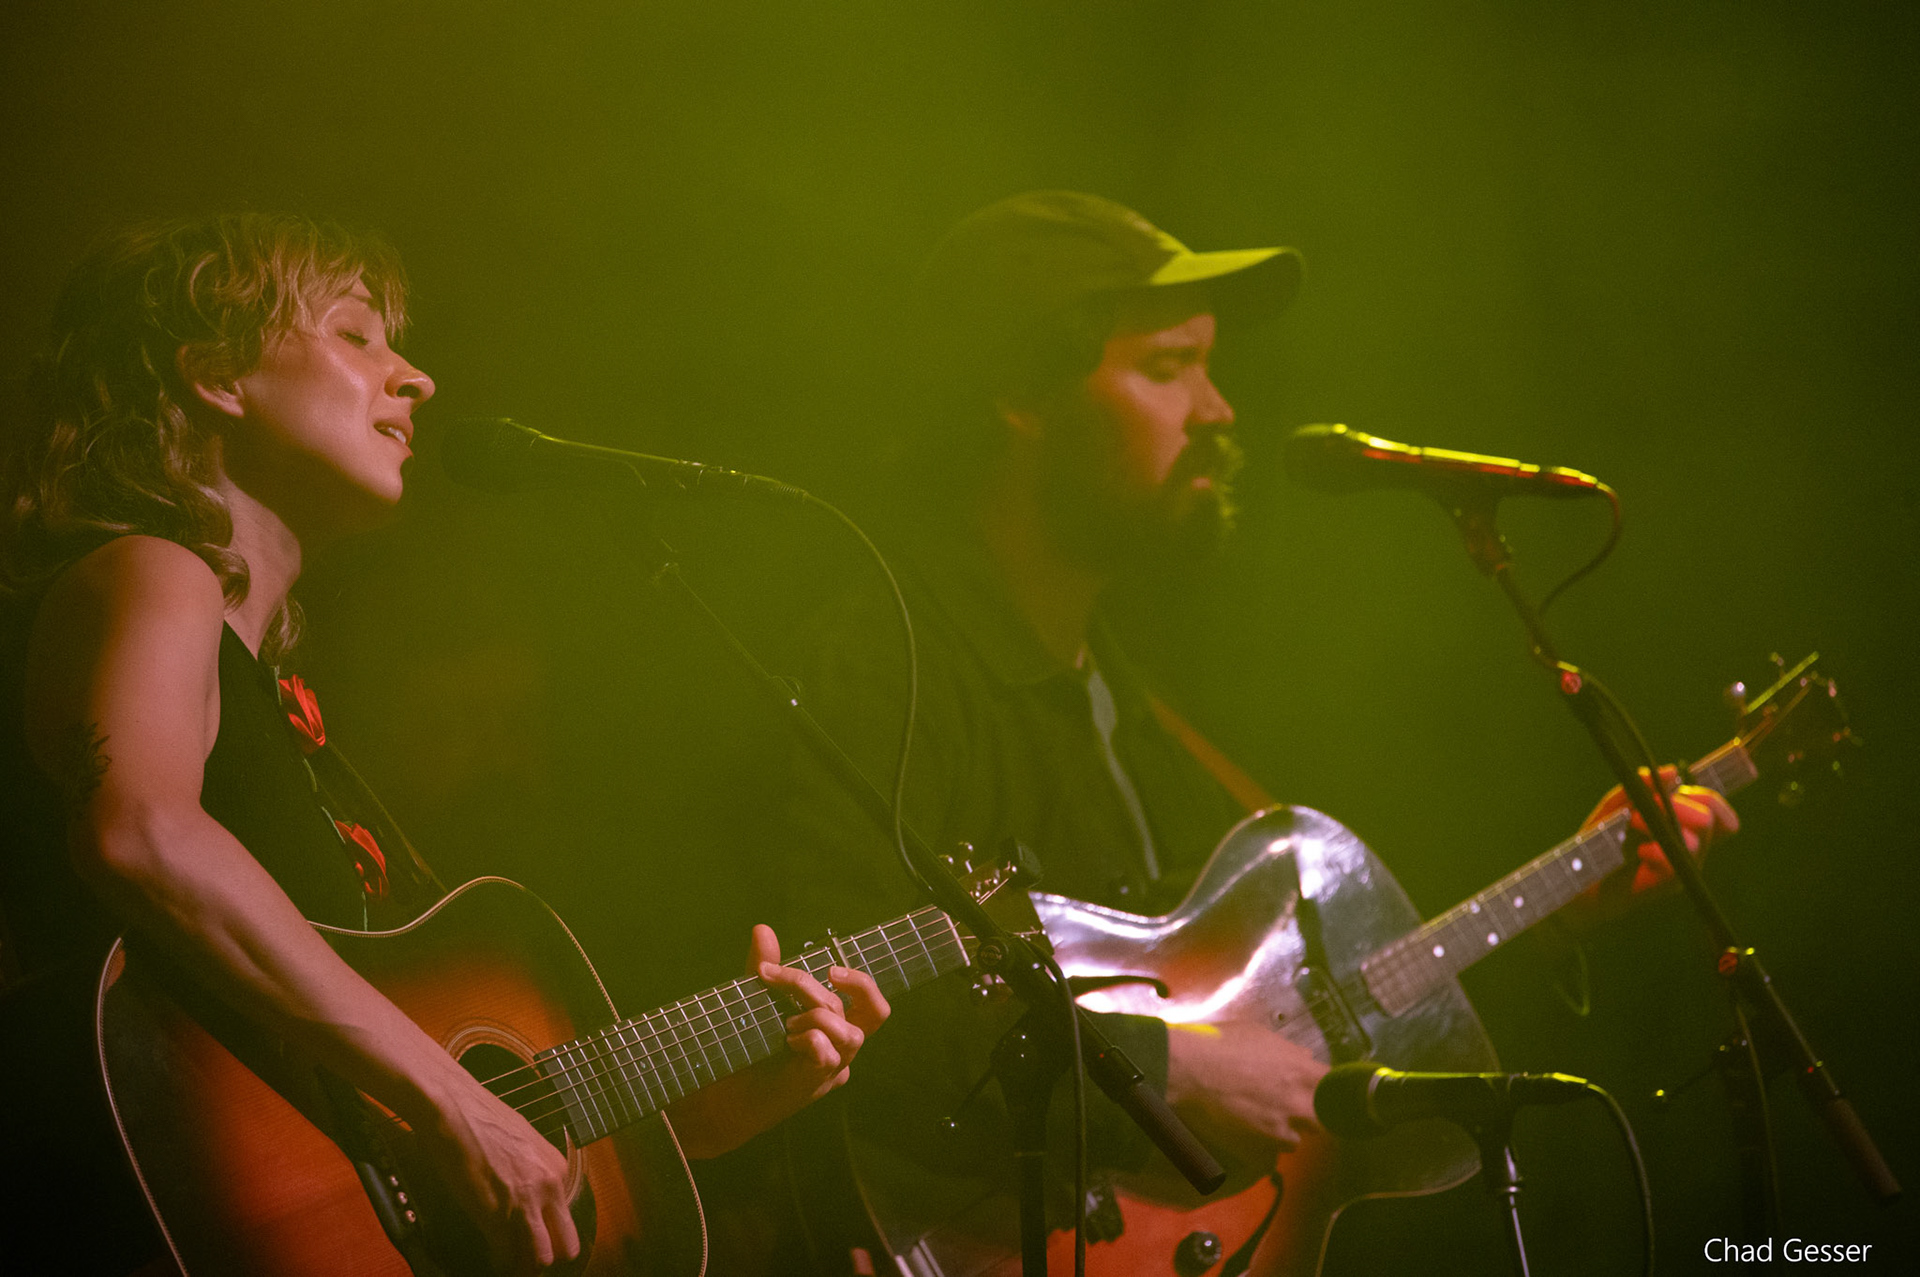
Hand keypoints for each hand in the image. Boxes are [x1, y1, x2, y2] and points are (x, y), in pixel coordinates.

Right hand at [412, 1074, 578, 1273]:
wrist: (455, 1108)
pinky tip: (493, 1258)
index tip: (537, 1242)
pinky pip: (505, 1253)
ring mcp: (523, 1202)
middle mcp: (548, 1187)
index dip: (551, 1235)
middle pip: (564, 1246)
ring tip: (512, 1265)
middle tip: (528, 1262)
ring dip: (524, 1265)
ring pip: (539, 1257)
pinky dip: (499, 1261)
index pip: (568, 1218)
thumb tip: (531, 1189)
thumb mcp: (525, 1142)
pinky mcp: (494, 1214)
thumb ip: (535, 1169)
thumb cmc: (483, 1119)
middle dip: (547, 1259)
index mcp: (558, 1169)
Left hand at [668, 924, 890, 1157]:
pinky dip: (809, 1039)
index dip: (862, 984)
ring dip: (815, 1016)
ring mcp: (832, 1070)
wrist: (723, 1099)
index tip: (830, 970)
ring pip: (851, 1034)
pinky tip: (786, 1041)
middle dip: (811, 986)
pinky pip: (828, 1054)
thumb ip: (767, 969)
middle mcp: (841, 1050)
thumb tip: (763, 929)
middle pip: (855, 1010)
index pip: (874, 1007)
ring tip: (784, 1023)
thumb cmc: (748, 1051)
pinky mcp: (814, 1084)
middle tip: (774, 978)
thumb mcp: (759, 1003)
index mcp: (836, 1030)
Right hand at [1164, 1021, 1326, 1171]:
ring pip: (1298, 1140)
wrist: (1190, 1070)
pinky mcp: (1262, 1148)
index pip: (1338, 1089)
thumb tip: (1304, 1057)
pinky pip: (1273, 1155)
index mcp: (1305, 1071)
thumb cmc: (1222, 1043)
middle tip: (1294, 1110)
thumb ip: (1289, 1050)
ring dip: (1287, 1133)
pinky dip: (1265, 1148)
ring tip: (1265, 1124)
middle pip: (1326, 1120)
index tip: (1322, 1092)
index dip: (1329, 1091)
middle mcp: (1301, 1103)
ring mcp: (1283, 1128)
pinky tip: (1250, 1136)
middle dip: (1313, 1116)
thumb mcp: (1259, 1034)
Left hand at [1582, 765, 1739, 895]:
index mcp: (1686, 823)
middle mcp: (1691, 844)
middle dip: (1679, 807)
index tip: (1678, 793)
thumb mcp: (1619, 803)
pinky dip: (1656, 852)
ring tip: (1633, 820)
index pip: (1718, 811)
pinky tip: (1639, 851)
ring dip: (1662, 823)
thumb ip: (1642, 785)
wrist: (1586, 873)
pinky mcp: (1668, 884)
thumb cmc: (1606, 835)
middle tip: (1650, 805)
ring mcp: (1682, 865)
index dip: (1707, 799)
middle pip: (1709, 821)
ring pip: (1695, 843)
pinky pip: (1675, 866)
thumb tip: (1672, 771)